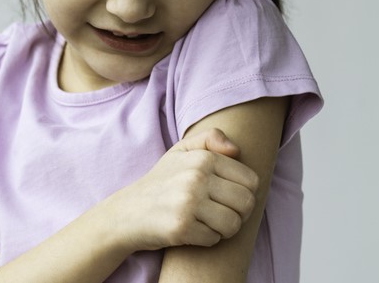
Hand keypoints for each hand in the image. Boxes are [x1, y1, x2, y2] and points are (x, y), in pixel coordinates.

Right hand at [105, 128, 258, 251]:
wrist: (128, 212)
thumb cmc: (161, 181)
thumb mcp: (181, 151)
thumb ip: (210, 138)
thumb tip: (236, 150)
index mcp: (202, 158)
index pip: (251, 181)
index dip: (245, 193)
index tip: (230, 198)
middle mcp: (196, 178)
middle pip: (246, 203)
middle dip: (239, 214)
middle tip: (223, 214)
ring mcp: (188, 202)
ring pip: (233, 224)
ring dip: (225, 229)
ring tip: (210, 223)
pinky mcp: (181, 227)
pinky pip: (214, 238)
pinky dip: (207, 239)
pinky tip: (194, 230)